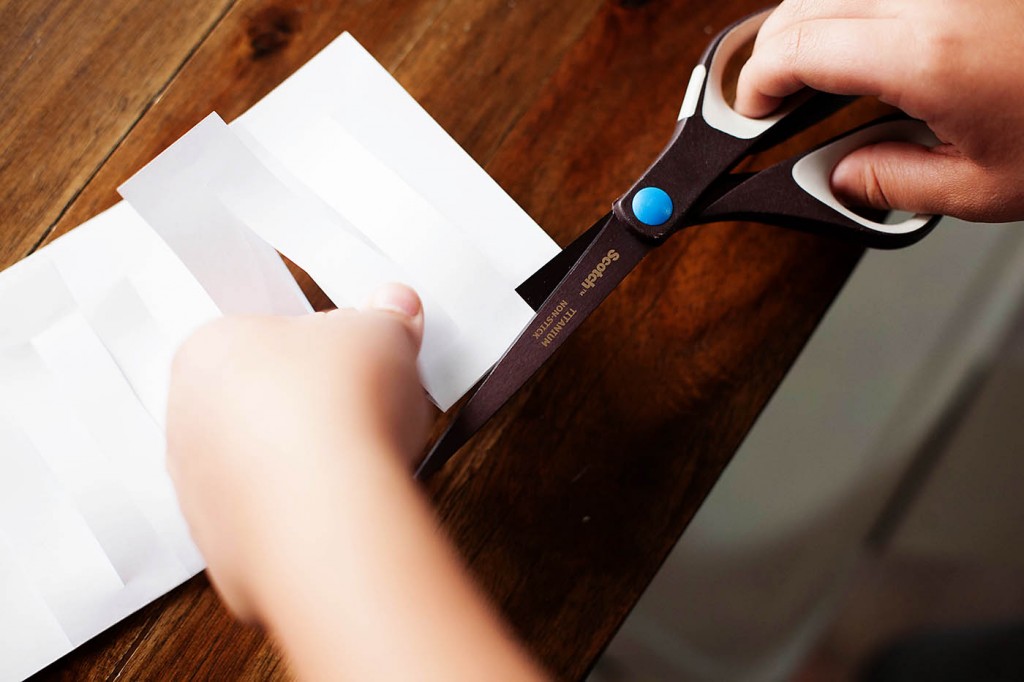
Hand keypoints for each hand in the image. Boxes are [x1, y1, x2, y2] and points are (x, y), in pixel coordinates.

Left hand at [166, 283, 544, 679]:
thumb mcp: (381, 332)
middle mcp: (187, 420)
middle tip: (362, 404)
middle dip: (308, 403)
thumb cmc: (333, 414)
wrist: (329, 513)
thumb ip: (386, 316)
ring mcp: (197, 489)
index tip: (349, 355)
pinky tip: (344, 503)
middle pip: (255, 401)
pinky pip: (268, 519)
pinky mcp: (222, 545)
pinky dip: (304, 513)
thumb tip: (394, 310)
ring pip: (259, 465)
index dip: (314, 345)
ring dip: (304, 461)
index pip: (258, 335)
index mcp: (206, 350)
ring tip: (362, 457)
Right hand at [735, 0, 1023, 221]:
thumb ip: (893, 183)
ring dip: (809, 25)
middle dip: (772, 53)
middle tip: (772, 98)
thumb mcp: (984, 187)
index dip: (756, 83)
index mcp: (925, 54)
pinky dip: (850, 11)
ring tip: (815, 69)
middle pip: (804, 6)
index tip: (749, 113)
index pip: (796, 49)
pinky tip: (861, 40)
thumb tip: (841, 177)